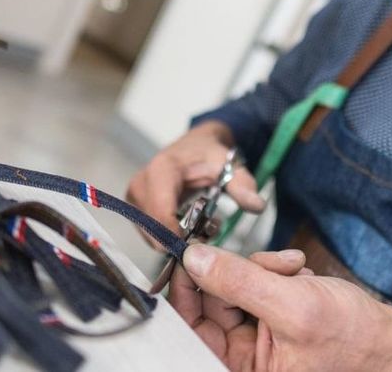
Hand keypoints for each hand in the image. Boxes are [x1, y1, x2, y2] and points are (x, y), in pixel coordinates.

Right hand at [127, 121, 264, 237]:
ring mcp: (135, 196)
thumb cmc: (209, 154)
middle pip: (153, 228)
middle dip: (179, 239)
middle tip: (207, 233)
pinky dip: (169, 235)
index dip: (176, 236)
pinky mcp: (136, 206)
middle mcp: (142, 183)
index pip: (160, 213)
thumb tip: (256, 205)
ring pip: (150, 234)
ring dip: (175, 239)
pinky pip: (148, 232)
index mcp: (162, 170)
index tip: (199, 246)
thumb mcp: (230, 165)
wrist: (195, 145)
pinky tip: (188, 227)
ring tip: (201, 226)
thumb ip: (243, 185)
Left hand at [171, 245, 391, 371]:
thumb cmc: (356, 342)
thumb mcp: (293, 306)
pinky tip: (298, 273)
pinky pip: (254, 283)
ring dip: (261, 268)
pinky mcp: (271, 318)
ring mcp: (256, 337)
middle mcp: (242, 357)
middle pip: (210, 301)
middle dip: (237, 273)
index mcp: (239, 370)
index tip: (192, 255)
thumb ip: (240, 281)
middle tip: (267, 263)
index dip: (188, 288)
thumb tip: (195, 260)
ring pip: (233, 285)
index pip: (190, 328)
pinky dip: (274, 270)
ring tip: (293, 270)